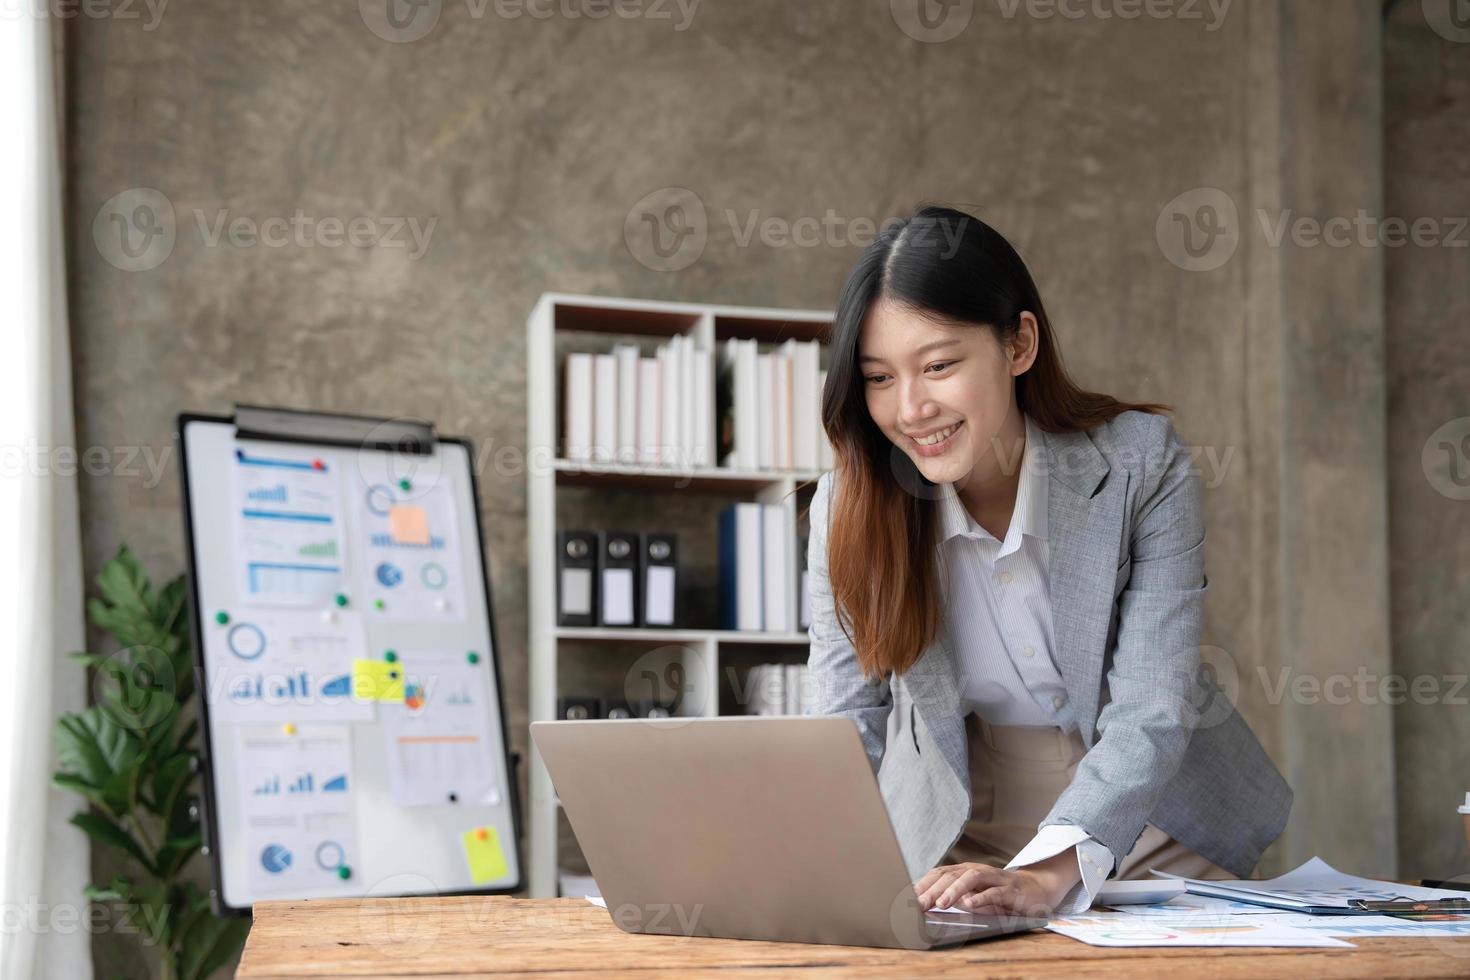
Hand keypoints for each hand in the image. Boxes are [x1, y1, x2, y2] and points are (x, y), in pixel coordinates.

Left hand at [914, 848, 1080, 917]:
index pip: (939, 874)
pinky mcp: (1010, 890)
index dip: (922, 885)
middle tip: (918, 905)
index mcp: (965, 871)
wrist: (1036, 890)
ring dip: (954, 890)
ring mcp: (994, 878)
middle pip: (951, 875)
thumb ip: (955, 897)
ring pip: (971, 878)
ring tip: (941, 903)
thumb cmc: (1000, 894)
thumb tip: (928, 903)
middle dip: (933, 890)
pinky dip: (981, 897)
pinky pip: (994, 892)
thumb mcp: (975, 896)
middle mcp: (977, 871)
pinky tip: (969, 905)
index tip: (907, 899)